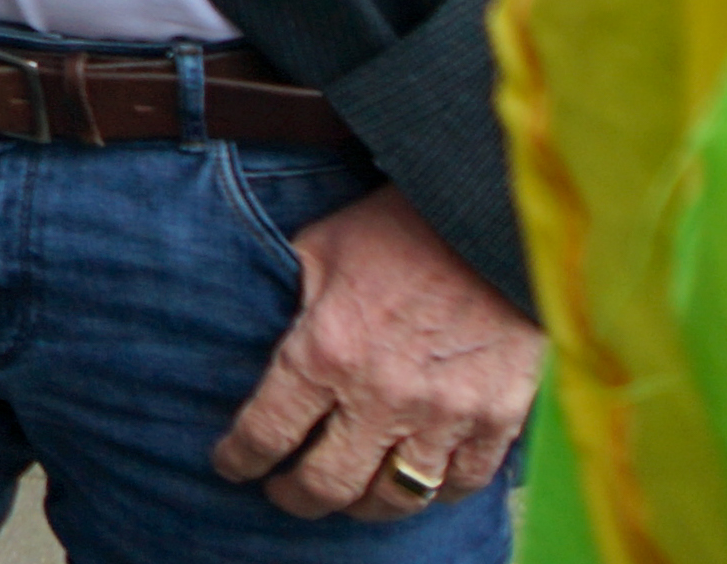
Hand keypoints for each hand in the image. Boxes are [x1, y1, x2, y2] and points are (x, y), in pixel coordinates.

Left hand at [211, 182, 541, 518]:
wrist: (489, 220)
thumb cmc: (396, 227)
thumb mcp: (318, 250)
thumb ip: (293, 302)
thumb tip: (271, 333)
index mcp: (325, 351)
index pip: (267, 432)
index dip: (240, 459)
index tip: (231, 465)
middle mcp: (380, 396)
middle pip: (328, 484)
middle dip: (296, 498)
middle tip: (284, 494)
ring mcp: (443, 415)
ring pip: (395, 498)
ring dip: (363, 506)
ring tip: (348, 498)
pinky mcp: (496, 419)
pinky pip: (462, 484)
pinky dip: (435, 493)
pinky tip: (415, 483)